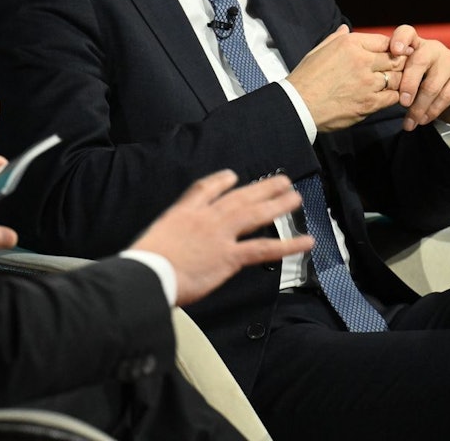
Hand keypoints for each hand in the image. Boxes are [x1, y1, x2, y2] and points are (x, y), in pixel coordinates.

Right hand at [130, 170, 312, 305]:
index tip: (231, 176)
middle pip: (238, 197)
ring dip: (277, 204)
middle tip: (281, 181)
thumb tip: (174, 250)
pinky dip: (288, 245)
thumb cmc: (144, 262)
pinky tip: (305, 241)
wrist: (148, 273)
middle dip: (261, 188)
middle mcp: (204, 218)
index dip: (221, 181)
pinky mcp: (229, 256)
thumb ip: (169, 240)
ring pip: (254, 214)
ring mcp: (219, 235)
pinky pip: (264, 249)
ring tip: (295, 197)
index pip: (204, 189)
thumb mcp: (153, 240)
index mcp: (182, 212)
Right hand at [287, 25, 405, 131]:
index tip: (388, 55)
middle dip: (396, 65)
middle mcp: (362, 60)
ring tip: (386, 85)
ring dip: (395, 82)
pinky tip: (382, 97)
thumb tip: (345, 28)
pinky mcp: (370, 103)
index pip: (385, 41)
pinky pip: (393, 97)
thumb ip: (336, 39)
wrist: (298, 106)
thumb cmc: (305, 78)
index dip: (390, 49)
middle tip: (391, 71)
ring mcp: (368, 82)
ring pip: (398, 78)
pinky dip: (391, 97)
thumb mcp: (317, 51)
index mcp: (350, 44)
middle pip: (396, 59)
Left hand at [388, 24, 449, 130]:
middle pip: (419, 61)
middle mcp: (433, 47)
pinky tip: (423, 120)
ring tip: (409, 122)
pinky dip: (432, 111)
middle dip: (408, 85)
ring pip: (432, 84)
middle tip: (402, 103)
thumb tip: (376, 87)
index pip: (406, 32)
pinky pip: (447, 95)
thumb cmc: (418, 82)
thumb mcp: (404, 76)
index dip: (400, 39)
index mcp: (414, 44)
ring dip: (419, 107)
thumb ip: (393, 75)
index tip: (395, 51)